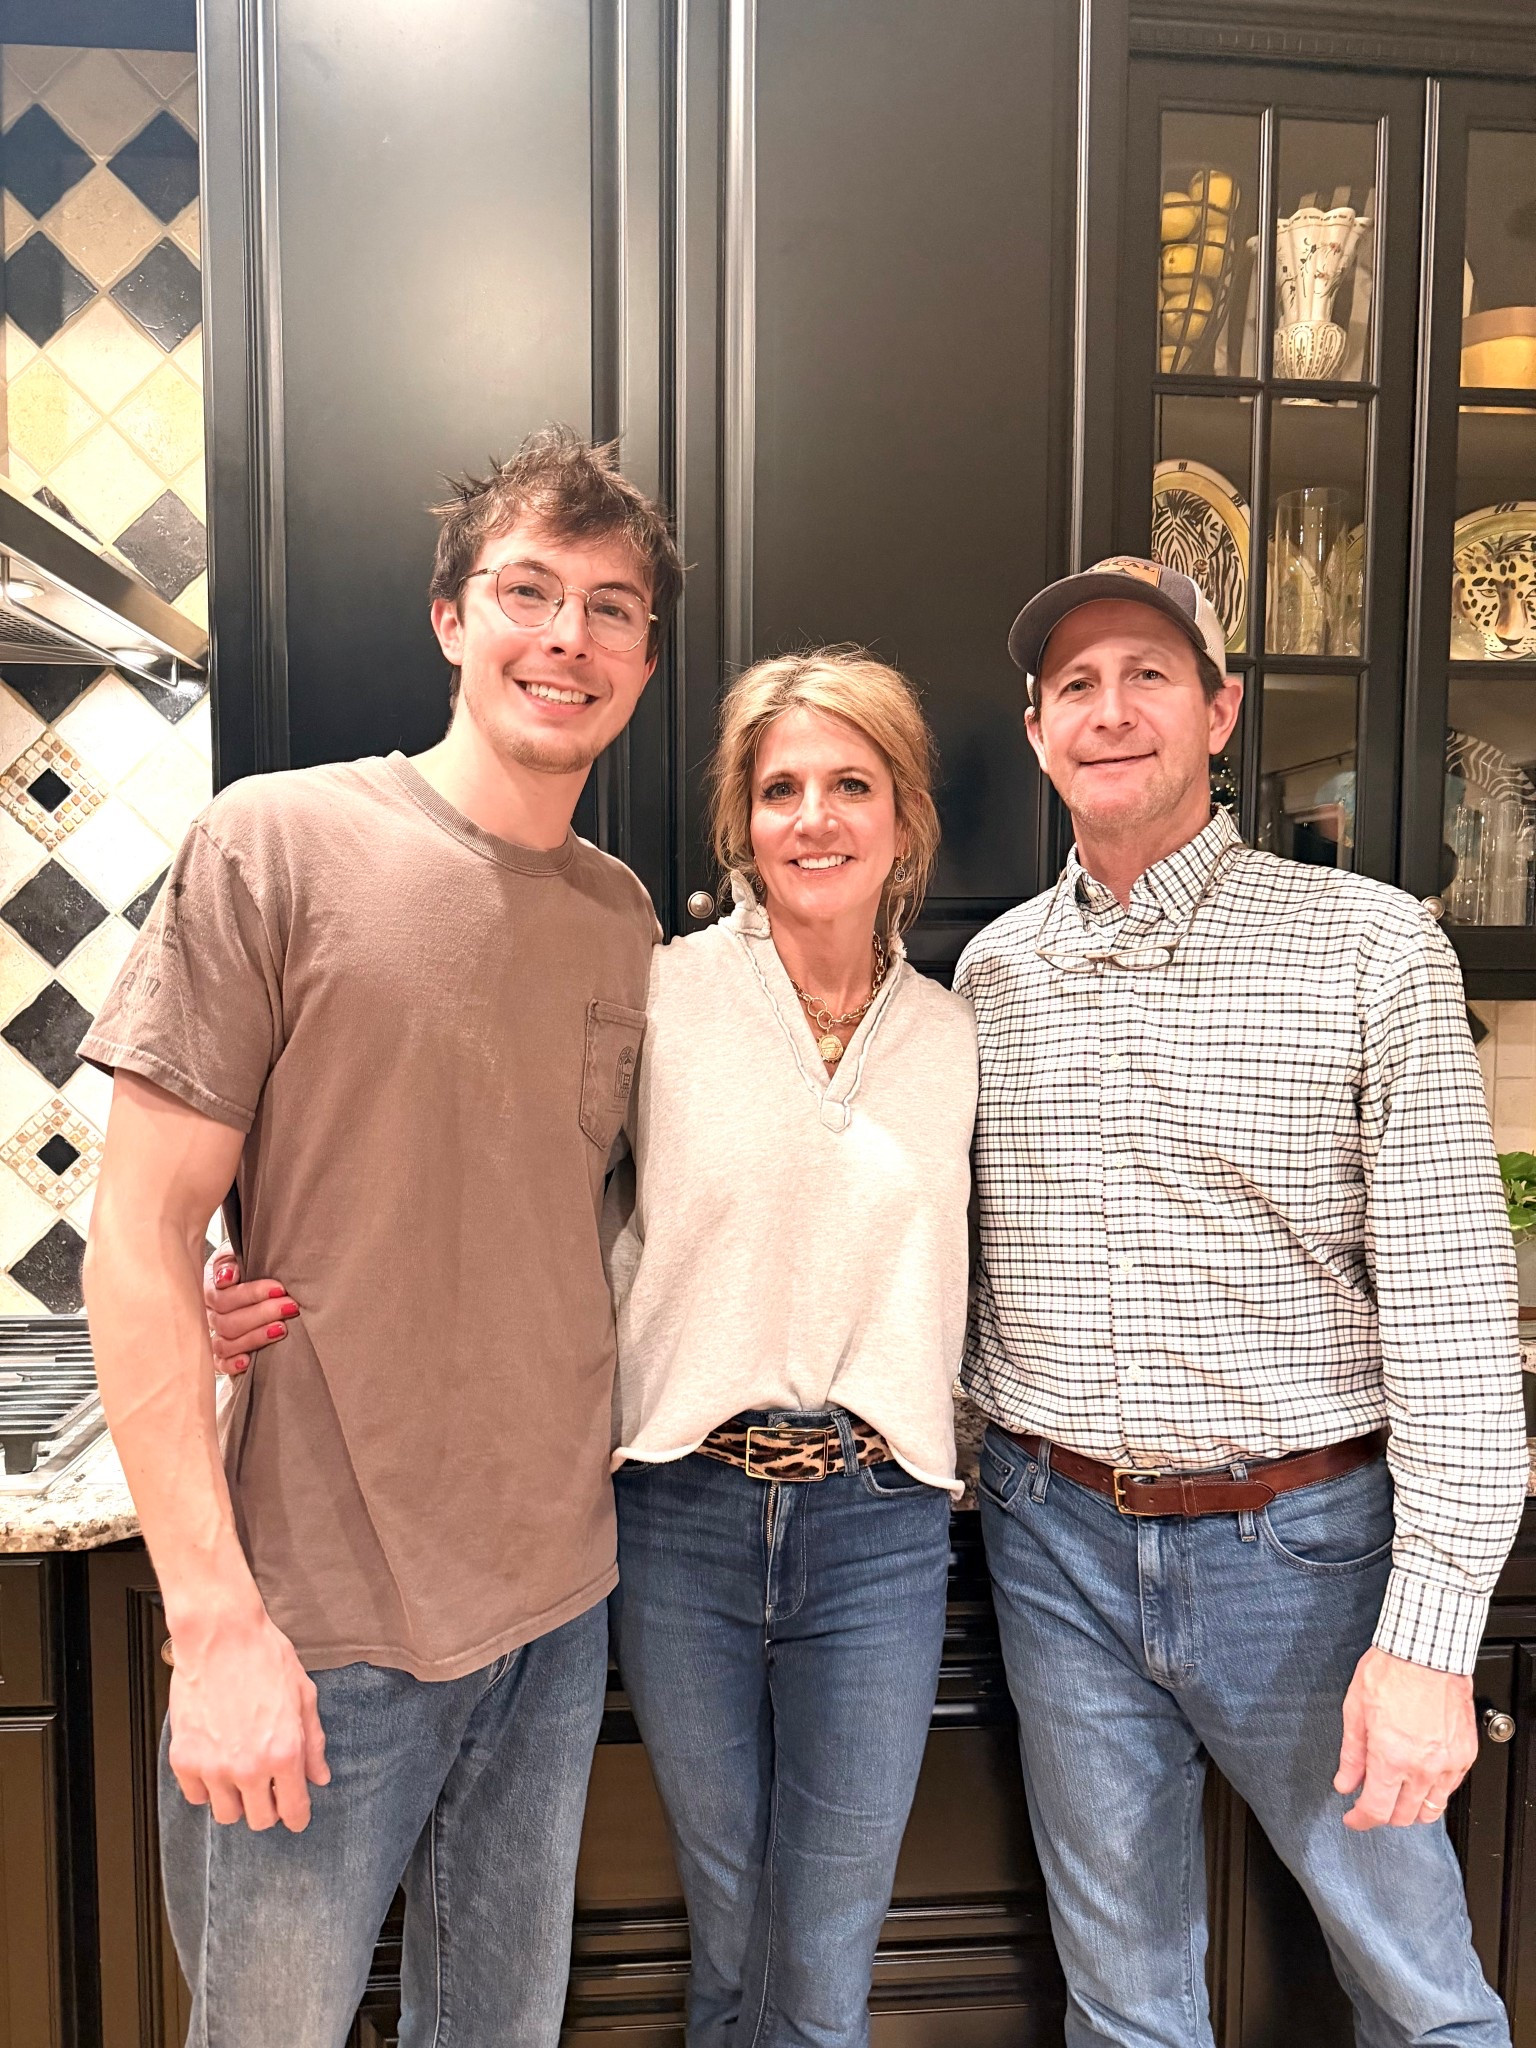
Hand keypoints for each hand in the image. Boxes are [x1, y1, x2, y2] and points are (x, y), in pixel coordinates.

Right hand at [166, 1606, 329, 1829]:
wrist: (221, 1636)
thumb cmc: (264, 1657)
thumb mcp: (304, 1696)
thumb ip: (313, 1743)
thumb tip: (319, 1776)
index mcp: (285, 1753)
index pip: (293, 1810)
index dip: (297, 1816)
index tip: (295, 1815)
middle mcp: (249, 1768)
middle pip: (260, 1820)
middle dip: (268, 1808)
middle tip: (267, 1788)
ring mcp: (213, 1767)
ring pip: (226, 1815)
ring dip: (236, 1800)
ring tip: (239, 1773)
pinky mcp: (184, 1760)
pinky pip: (196, 1796)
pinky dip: (206, 1786)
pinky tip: (215, 1763)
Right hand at [203, 1250, 298, 1374]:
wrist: (255, 1277)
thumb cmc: (249, 1264)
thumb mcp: (238, 1253)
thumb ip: (230, 1260)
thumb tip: (227, 1276)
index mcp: (211, 1287)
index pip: (223, 1295)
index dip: (251, 1293)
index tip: (280, 1288)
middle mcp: (209, 1313)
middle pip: (227, 1321)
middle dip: (262, 1314)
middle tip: (290, 1307)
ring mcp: (215, 1335)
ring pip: (225, 1344)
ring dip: (255, 1337)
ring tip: (282, 1329)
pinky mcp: (222, 1355)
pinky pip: (219, 1365)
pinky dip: (231, 1365)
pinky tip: (247, 1361)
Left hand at [1334, 1645, 1478, 1829]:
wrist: (1427, 1650)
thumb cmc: (1391, 1671)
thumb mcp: (1355, 1709)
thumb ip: (1351, 1754)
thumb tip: (1344, 1782)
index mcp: (1390, 1757)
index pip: (1375, 1810)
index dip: (1360, 1820)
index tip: (1353, 1818)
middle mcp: (1421, 1767)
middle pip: (1403, 1816)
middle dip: (1383, 1815)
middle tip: (1371, 1802)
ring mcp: (1447, 1764)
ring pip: (1431, 1809)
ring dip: (1411, 1810)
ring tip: (1396, 1796)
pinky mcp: (1465, 1755)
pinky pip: (1450, 1789)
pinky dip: (1434, 1793)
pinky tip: (1421, 1780)